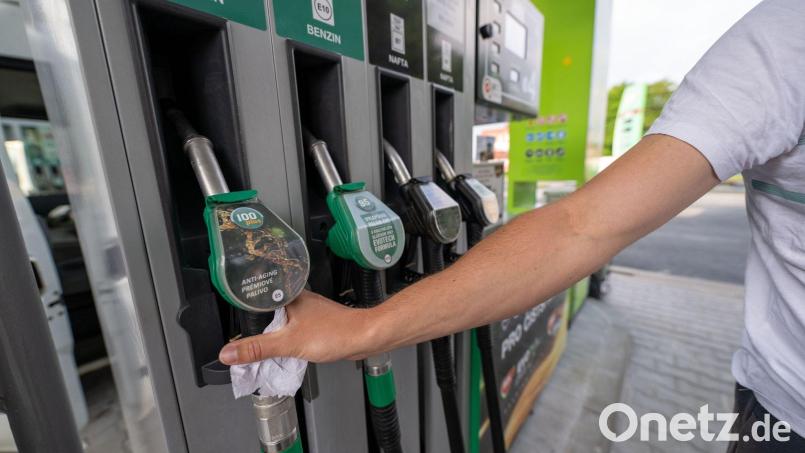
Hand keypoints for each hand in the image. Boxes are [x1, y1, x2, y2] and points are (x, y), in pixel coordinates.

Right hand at [218, 291, 378, 364]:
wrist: (365, 337)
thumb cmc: (335, 333)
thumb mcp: (289, 343)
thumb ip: (258, 348)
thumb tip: (227, 352)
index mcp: (287, 295)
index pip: (255, 300)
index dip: (240, 315)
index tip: (227, 329)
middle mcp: (296, 299)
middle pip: (266, 313)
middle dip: (254, 328)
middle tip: (237, 343)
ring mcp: (307, 310)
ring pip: (280, 322)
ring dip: (270, 335)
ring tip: (256, 347)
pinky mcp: (315, 322)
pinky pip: (292, 329)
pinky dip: (284, 339)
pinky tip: (281, 349)